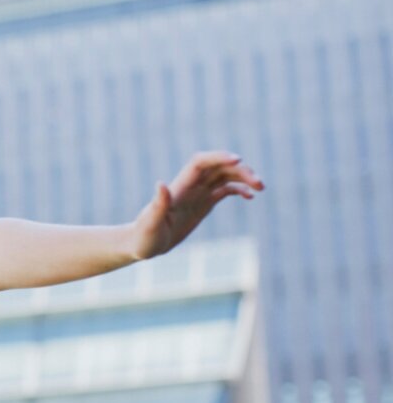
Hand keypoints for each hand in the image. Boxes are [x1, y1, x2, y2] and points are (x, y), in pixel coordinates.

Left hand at [130, 150, 263, 259]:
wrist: (141, 245)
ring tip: (260, 188)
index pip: (200, 163)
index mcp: (179, 188)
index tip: (239, 160)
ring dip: (243, 177)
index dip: (218, 157)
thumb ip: (157, 205)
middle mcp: (189, 187)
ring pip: (224, 176)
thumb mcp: (150, 224)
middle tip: (259, 183)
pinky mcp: (202, 205)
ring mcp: (197, 195)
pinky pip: (223, 190)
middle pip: (217, 167)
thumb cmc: (143, 237)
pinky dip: (238, 189)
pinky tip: (250, 196)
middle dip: (239, 170)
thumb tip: (161, 184)